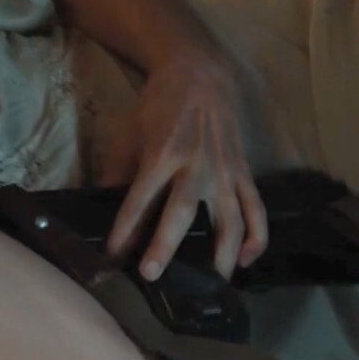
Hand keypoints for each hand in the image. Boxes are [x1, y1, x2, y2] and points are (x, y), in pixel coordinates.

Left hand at [102, 54, 267, 279]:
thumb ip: (117, 172)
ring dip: (221, 254)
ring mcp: (225, 171)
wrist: (200, 75)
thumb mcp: (130, 133)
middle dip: (165, 246)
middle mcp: (196, 165)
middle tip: (152, 275)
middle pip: (182, 212)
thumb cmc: (159, 107)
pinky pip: (256, 210)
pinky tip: (247, 261)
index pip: (139, 199)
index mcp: (162, 154)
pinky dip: (257, 237)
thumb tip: (101, 207)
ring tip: (210, 284)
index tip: (113, 256)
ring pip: (229, 219)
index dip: (125, 229)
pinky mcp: (244, 173)